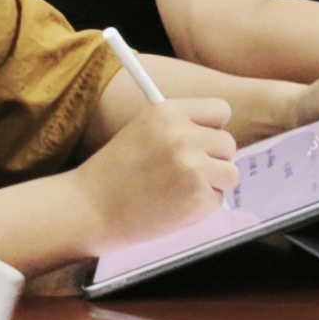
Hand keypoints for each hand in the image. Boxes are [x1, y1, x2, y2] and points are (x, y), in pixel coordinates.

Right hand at [73, 96, 238, 239]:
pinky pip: (218, 200)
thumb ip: (179, 126)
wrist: (88, 209)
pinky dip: (201, 207)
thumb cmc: (113, 174)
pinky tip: (173, 206)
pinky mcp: (198, 197)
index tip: (203, 141)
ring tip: (178, 190)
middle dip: (212, 159)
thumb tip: (218, 131)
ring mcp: (193, 167)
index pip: (221, 110)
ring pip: (230, 173)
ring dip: (212, 184)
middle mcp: (183, 135)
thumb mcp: (141, 130)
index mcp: (167, 112)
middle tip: (185, 172)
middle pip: (228, 143)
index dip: (213, 128)